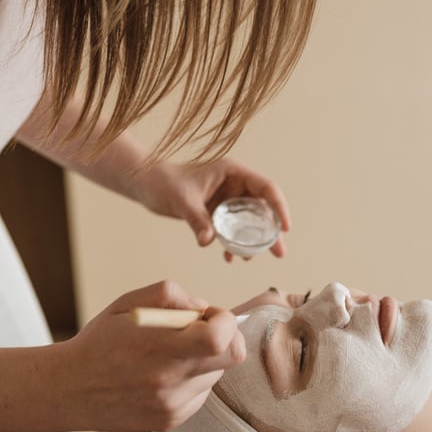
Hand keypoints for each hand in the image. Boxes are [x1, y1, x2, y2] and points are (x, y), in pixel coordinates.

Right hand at [56, 280, 245, 431]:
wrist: (68, 389)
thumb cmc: (100, 340)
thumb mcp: (129, 302)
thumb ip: (172, 295)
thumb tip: (204, 308)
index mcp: (160, 347)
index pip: (223, 337)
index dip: (224, 320)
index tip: (208, 315)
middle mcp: (170, 381)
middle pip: (232, 357)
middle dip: (224, 337)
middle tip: (199, 330)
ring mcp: (172, 405)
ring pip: (216, 374)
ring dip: (205, 359)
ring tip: (170, 354)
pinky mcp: (171, 421)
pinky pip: (200, 394)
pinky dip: (191, 380)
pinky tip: (163, 374)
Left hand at [135, 157, 290, 259]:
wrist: (146, 184)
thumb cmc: (163, 182)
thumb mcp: (183, 200)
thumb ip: (197, 219)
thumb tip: (208, 241)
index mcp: (233, 172)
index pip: (266, 188)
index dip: (279, 207)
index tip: (285, 228)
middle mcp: (234, 184)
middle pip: (263, 207)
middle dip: (271, 232)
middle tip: (279, 253)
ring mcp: (227, 198)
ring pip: (249, 221)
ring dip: (253, 241)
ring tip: (251, 259)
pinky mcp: (217, 211)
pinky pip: (232, 229)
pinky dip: (233, 243)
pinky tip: (228, 258)